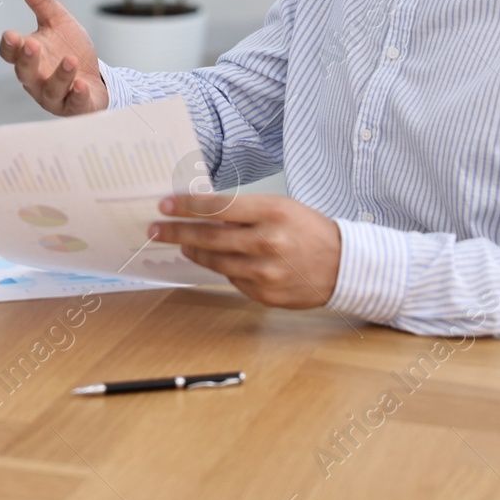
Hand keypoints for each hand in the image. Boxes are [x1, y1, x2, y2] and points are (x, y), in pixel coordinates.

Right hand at [0, 0, 107, 115]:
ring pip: (49, 90)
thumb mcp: (58, 22)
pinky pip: (72, 105)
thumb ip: (41, 1)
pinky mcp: (74, 108)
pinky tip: (80, 85)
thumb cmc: (70, 51)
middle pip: (25, 72)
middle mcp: (36, 79)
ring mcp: (54, 96)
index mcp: (28, 57)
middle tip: (30, 44)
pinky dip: (75, 96)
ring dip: (59, 76)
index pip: (10, 53)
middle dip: (27, 60)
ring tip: (70, 61)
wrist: (96, 81)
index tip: (11, 35)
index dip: (9, 46)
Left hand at [150, 193, 340, 308]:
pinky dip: (221, 269)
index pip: (219, 207)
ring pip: (216, 262)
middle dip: (177, 232)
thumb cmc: (308, 229)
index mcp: (272, 213)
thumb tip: (201, 211)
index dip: (187, 206)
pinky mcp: (265, 295)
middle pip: (210, 237)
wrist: (343, 265)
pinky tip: (213, 261)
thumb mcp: (280, 207)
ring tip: (181, 244)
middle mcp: (268, 243)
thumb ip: (243, 211)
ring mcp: (266, 273)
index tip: (165, 205)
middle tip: (156, 229)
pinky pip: (232, 280)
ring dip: (193, 252)